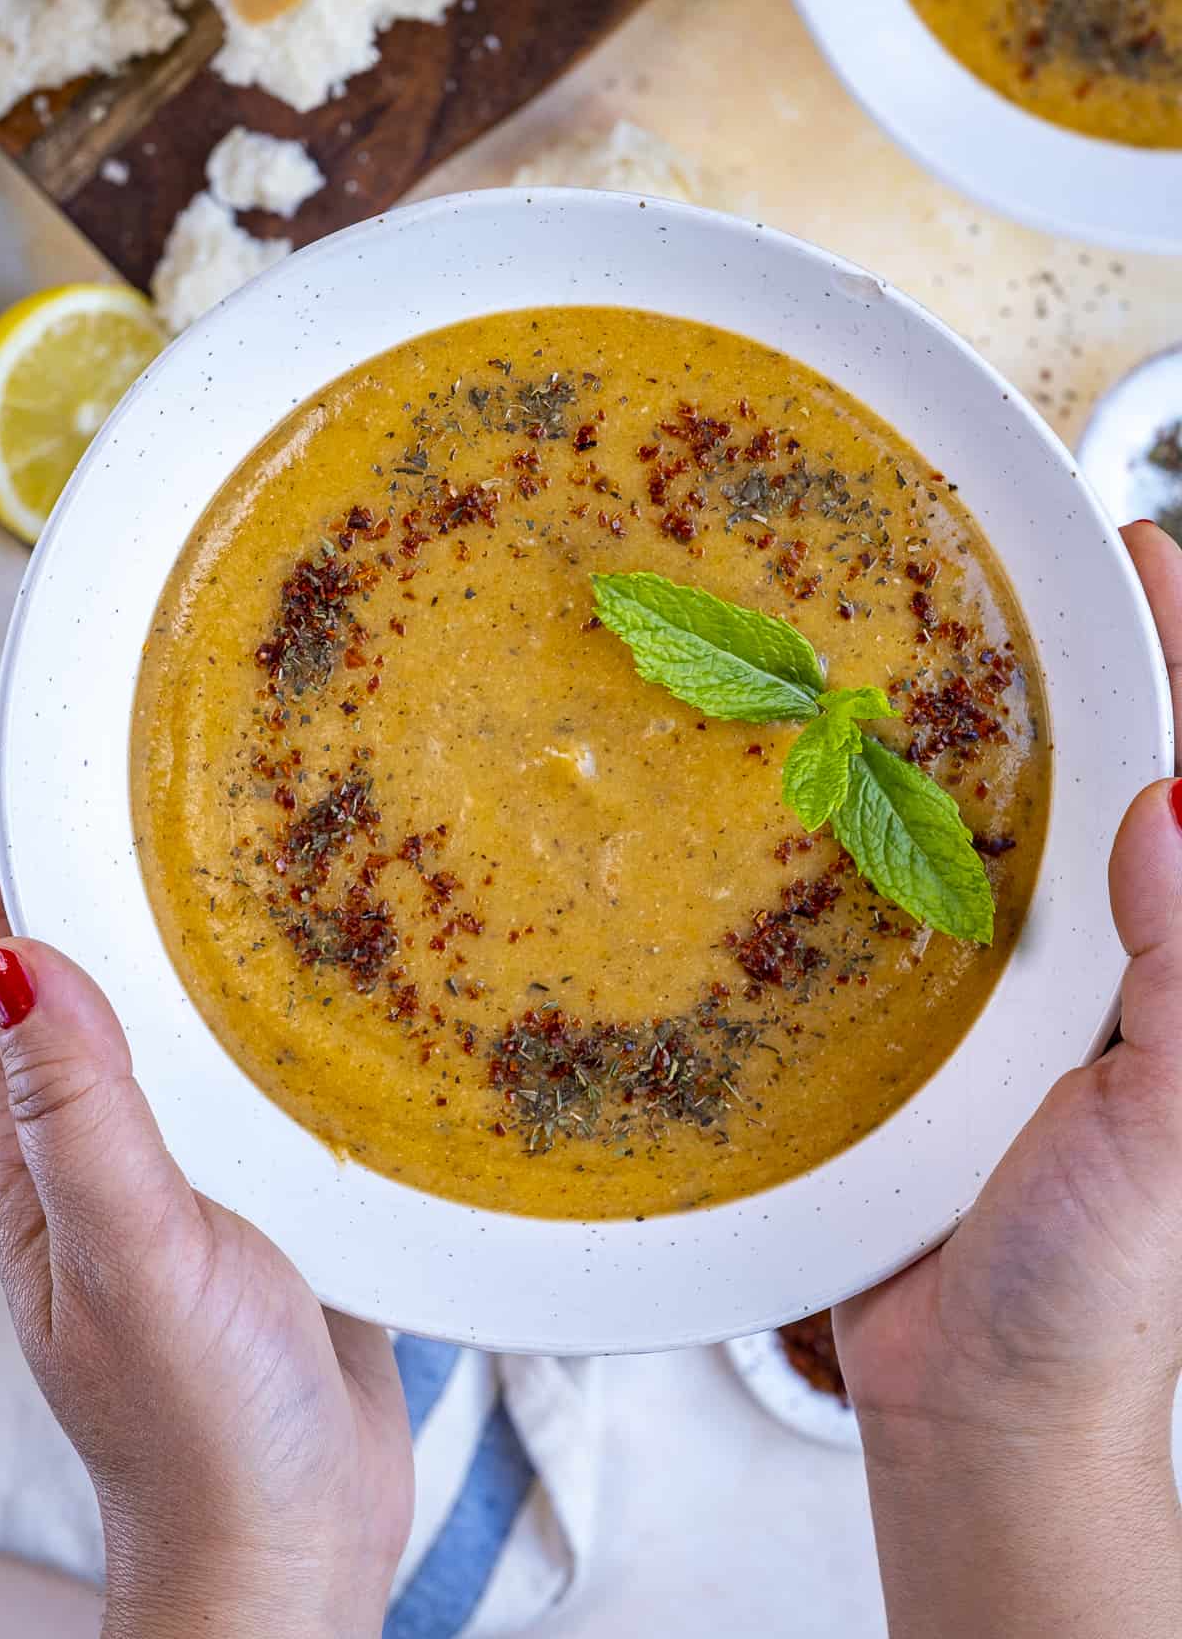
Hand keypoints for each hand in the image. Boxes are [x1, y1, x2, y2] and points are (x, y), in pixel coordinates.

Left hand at [0, 781, 412, 1636]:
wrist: (294, 1536)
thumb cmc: (198, 1429)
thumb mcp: (132, 1261)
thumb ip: (78, 1115)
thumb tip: (13, 956)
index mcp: (31, 1149)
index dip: (1, 858)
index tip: (34, 751)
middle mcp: (92, 1136)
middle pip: (78, 962)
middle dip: (93, 857)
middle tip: (150, 751)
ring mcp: (175, 1153)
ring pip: (171, 1001)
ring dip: (187, 913)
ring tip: (240, 812)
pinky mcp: (255, 1174)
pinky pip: (248, 1056)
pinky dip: (265, 990)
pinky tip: (320, 951)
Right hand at [836, 520, 1181, 1636]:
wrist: (972, 1397)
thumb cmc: (1092, 1285)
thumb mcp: (1170, 1131)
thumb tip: (1175, 808)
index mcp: (1175, 954)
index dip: (1172, 651)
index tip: (1128, 548)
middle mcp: (1096, 943)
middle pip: (1084, 762)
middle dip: (1052, 656)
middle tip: (984, 557)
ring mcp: (1000, 973)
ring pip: (976, 814)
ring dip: (942, 722)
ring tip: (880, 630)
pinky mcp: (907, 1010)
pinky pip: (883, 893)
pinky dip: (851, 822)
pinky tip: (799, 779)